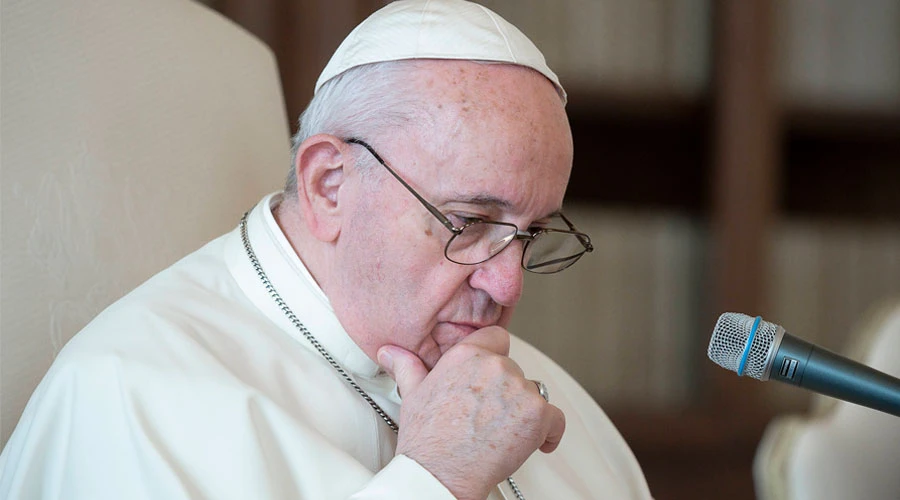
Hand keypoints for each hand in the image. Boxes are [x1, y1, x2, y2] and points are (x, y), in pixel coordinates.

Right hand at [377, 327, 565, 499]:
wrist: (441, 474)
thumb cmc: (427, 439)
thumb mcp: (413, 394)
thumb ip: (408, 366)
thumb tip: (391, 352)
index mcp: (468, 354)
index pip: (497, 337)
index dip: (495, 357)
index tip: (492, 376)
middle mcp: (495, 366)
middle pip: (514, 370)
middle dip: (505, 391)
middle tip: (487, 416)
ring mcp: (519, 389)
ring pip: (533, 393)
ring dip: (524, 412)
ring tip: (501, 432)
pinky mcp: (537, 415)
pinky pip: (555, 419)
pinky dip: (548, 432)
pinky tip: (534, 442)